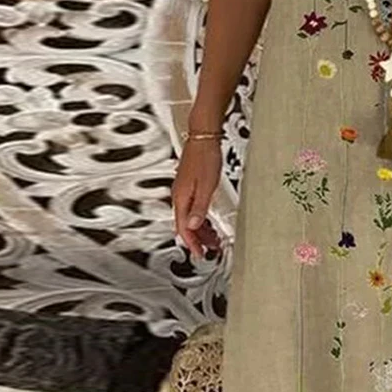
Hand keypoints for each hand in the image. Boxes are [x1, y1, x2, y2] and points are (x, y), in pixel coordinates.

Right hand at [171, 139, 222, 259]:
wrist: (203, 138)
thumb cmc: (205, 157)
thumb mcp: (206, 186)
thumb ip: (199, 208)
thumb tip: (193, 226)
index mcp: (181, 198)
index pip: (183, 228)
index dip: (192, 243)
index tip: (200, 253)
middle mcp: (179, 195)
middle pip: (185, 225)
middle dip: (197, 239)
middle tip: (210, 247)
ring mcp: (184, 190)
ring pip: (189, 217)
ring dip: (200, 229)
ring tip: (212, 237)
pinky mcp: (190, 185)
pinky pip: (192, 208)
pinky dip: (200, 217)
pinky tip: (209, 219)